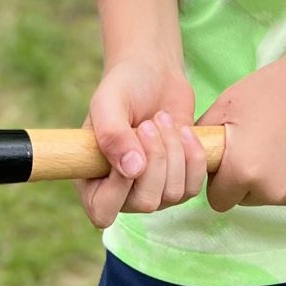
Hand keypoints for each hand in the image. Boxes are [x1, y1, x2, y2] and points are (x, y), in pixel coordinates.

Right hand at [82, 57, 208, 229]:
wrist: (154, 74)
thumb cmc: (124, 87)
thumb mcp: (108, 102)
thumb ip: (112, 134)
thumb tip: (133, 170)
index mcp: (92, 180)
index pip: (102, 212)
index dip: (119, 187)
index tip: (130, 146)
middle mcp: (121, 193)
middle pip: (145, 202)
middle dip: (154, 157)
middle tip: (148, 123)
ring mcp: (152, 190)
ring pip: (172, 194)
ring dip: (172, 151)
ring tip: (162, 119)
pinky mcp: (178, 181)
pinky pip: (193, 186)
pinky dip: (193, 156)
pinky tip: (183, 130)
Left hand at [200, 21, 285, 212]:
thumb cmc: (276, 87)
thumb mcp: (228, 103)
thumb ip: (204, 135)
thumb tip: (196, 153)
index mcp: (242, 171)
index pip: (217, 199)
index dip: (220, 179)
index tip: (230, 158)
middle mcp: (270, 191)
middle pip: (245, 199)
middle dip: (245, 180)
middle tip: (257, 144)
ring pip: (271, 196)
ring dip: (270, 178)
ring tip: (282, 140)